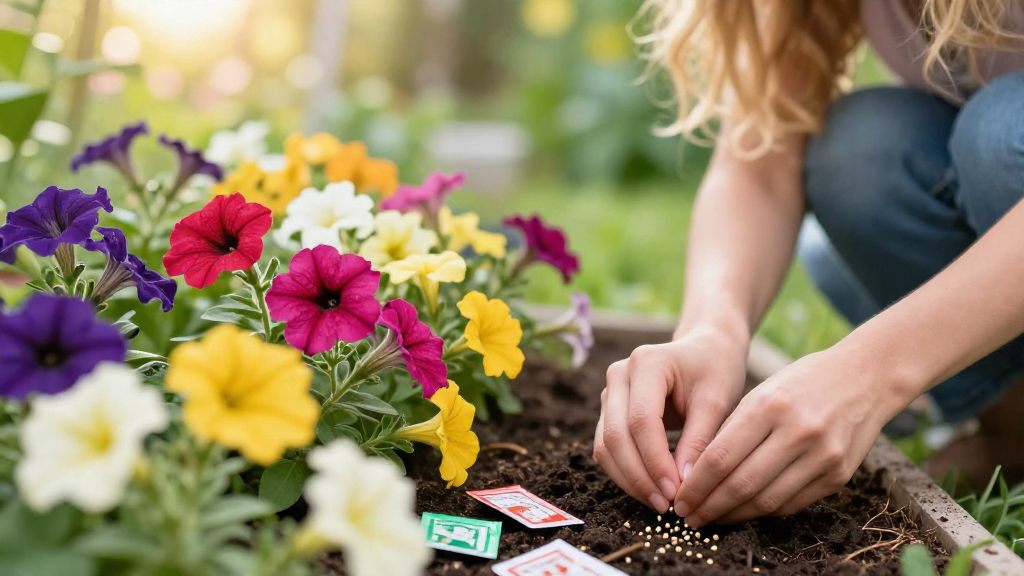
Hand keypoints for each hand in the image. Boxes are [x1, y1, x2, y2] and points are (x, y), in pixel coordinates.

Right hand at [593, 330, 747, 512]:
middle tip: (666, 505)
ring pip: (605, 446)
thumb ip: (699, 441)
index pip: (641, 420)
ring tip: (659, 502)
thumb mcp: (717, 401)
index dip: (655, 460)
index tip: (677, 491)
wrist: (705, 351)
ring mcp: (610, 392)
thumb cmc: (715, 371)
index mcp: (647, 363)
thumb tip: (684, 485)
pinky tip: (650, 489)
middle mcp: (619, 375)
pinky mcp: (609, 410)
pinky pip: (607, 448)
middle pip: (615, 436)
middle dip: (639, 476)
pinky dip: (625, 472)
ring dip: (629, 479)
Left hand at [674, 346, 907, 527]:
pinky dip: (763, 511)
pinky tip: (745, 511)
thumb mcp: (762, 392)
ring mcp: (822, 456)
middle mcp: (798, 432)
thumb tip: (697, 474)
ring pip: (766, 501)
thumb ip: (732, 430)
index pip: (721, 457)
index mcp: (770, 406)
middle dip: (709, 506)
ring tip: (712, 518)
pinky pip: (792, 504)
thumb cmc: (802, 383)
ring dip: (734, 515)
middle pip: (741, 484)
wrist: (865, 378)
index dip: (696, 485)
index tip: (680, 499)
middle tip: (689, 517)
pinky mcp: (838, 475)